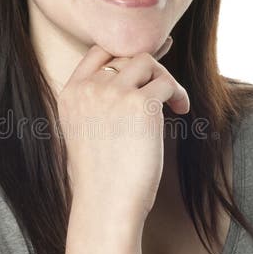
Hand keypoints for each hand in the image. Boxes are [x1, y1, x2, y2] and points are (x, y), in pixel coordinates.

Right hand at [57, 35, 189, 220]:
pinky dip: (179, 95)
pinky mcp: (140, 103)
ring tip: (173, 103)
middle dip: (151, 68)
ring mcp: (113, 93)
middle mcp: (89, 88)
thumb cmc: (101, 177)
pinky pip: (167, 83)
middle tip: (167, 82)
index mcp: (70, 94)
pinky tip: (181, 111)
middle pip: (127, 56)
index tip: (149, 56)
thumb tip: (134, 78)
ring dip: (165, 78)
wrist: (106, 204)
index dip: (125, 49)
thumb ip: (98, 103)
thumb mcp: (86, 131)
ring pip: (148, 62)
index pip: (98, 51)